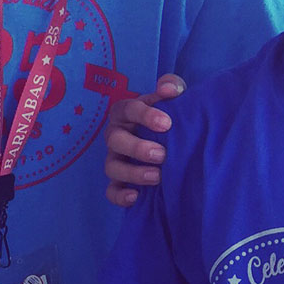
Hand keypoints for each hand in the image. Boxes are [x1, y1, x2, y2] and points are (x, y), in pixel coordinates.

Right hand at [104, 74, 184, 207]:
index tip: (167, 124)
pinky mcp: (118, 180)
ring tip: (157, 177)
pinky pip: (111, 191)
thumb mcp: (171, 95)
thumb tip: (169, 89)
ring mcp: (114, 158)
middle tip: (162, 154)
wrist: (168, 133)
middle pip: (116, 140)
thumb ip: (172, 86)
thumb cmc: (167, 111)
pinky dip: (119, 196)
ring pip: (112, 167)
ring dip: (133, 173)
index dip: (145, 116)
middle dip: (137, 148)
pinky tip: (136, 197)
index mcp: (126, 111)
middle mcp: (116, 134)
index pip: (129, 109)